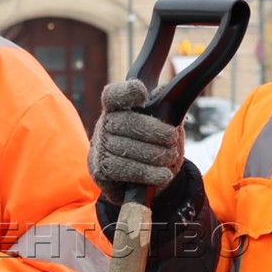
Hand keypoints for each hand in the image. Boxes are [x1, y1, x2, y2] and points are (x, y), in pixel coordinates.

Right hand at [88, 80, 183, 202]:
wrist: (136, 180)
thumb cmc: (148, 144)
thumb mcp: (158, 124)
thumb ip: (161, 107)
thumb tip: (165, 91)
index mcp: (116, 108)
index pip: (114, 95)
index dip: (126, 92)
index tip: (143, 94)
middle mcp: (104, 125)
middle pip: (126, 122)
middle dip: (153, 130)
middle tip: (172, 137)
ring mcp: (99, 148)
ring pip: (126, 148)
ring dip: (154, 154)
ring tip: (171, 156)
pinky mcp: (100, 170)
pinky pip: (124, 170)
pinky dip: (147, 172)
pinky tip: (164, 175)